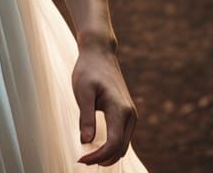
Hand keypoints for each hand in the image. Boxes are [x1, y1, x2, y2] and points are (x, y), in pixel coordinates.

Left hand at [71, 46, 138, 165]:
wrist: (100, 52)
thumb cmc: (88, 69)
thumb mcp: (82, 91)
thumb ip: (86, 117)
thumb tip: (86, 142)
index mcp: (120, 109)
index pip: (113, 143)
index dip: (98, 156)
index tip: (81, 159)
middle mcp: (130, 115)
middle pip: (120, 149)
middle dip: (102, 158)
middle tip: (81, 160)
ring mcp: (131, 115)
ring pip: (123, 145)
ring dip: (107, 154)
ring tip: (87, 155)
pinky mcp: (127, 114)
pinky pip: (122, 137)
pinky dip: (112, 146)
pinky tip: (96, 146)